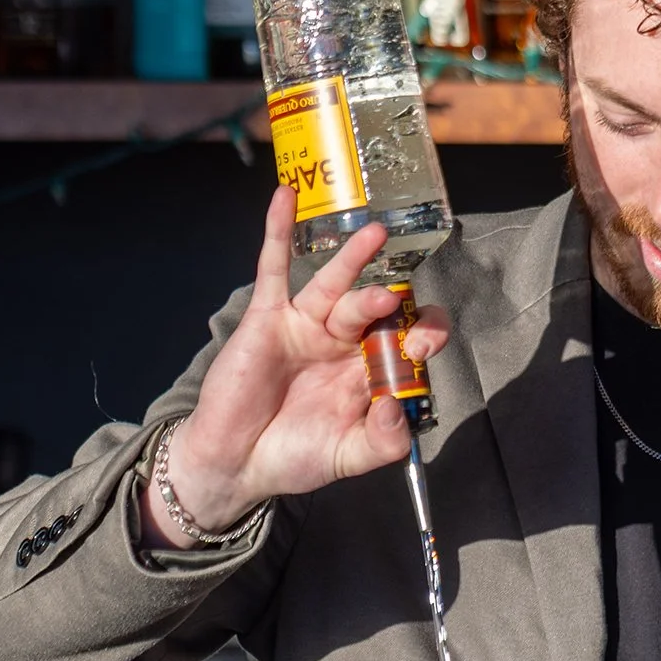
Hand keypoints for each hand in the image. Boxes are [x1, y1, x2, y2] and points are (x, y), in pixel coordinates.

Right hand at [142, 187, 449, 546]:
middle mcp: (344, 342)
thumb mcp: (350, 456)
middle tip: (396, 302)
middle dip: (390, 302)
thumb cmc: (295, 457)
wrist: (235, 463)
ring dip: (353, 258)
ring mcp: (306, 325)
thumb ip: (385, 441)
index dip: (422, 335)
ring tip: (374, 235)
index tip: (425, 344)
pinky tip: (283, 197)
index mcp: (370, 370)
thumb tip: (400, 407)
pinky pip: (273, 268)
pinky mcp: (267, 317)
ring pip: (334, 284)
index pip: (408, 340)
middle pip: (376, 308)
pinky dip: (276, 231)